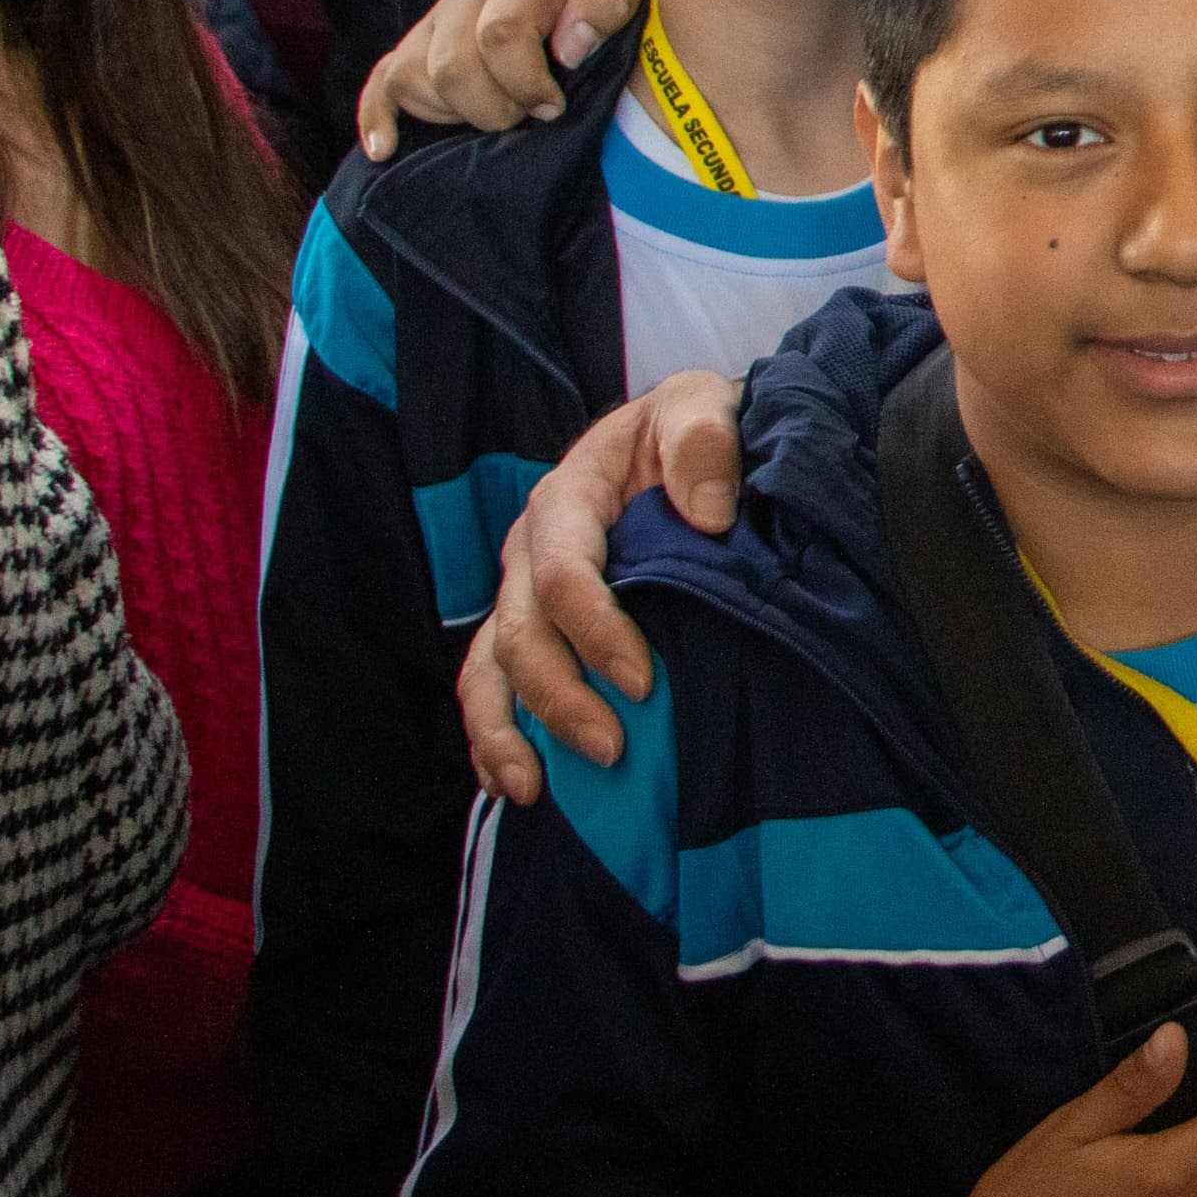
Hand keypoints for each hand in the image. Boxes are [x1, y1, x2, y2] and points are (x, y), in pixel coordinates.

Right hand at [358, 0, 652, 157]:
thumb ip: (605, 0)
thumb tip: (570, 49)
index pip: (500, 33)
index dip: (526, 81)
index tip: (555, 104)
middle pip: (452, 66)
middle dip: (494, 107)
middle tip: (532, 113)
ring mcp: (436, 20)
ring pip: (413, 77)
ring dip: (454, 112)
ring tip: (498, 112)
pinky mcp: (419, 42)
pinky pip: (381, 80)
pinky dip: (377, 116)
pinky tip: (385, 149)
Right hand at [457, 370, 745, 796]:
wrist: (694, 441)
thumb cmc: (697, 429)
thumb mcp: (705, 405)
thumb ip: (704, 440)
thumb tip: (707, 515)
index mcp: (568, 497)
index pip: (562, 572)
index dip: (594, 630)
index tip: (643, 681)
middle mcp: (532, 550)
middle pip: (519, 632)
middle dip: (557, 697)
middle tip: (613, 750)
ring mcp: (525, 593)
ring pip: (489, 669)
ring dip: (506, 732)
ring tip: (531, 790)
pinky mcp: (536, 627)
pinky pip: (493, 686)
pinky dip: (494, 736)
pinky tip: (512, 785)